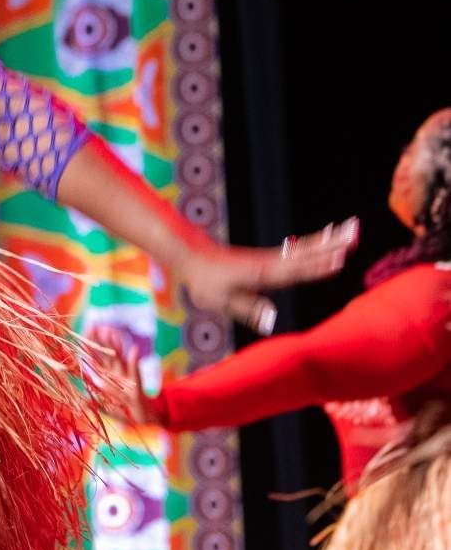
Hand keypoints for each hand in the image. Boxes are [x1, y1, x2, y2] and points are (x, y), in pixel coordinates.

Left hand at [90, 327, 158, 426]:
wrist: (142, 422)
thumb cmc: (123, 412)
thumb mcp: (106, 408)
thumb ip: (95, 404)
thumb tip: (81, 402)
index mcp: (107, 377)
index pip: (96, 359)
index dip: (89, 346)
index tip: (83, 332)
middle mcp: (116, 374)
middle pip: (106, 354)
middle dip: (100, 341)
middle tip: (94, 326)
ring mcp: (127, 378)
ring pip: (119, 359)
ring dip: (114, 346)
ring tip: (110, 331)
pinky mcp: (137, 386)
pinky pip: (135, 371)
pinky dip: (134, 361)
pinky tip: (135, 349)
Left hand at [175, 218, 358, 334]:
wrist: (194, 258)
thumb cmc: (206, 282)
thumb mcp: (221, 300)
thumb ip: (247, 309)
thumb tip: (270, 321)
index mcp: (262, 273)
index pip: (295, 271)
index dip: (317, 266)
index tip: (340, 260)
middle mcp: (271, 263)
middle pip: (308, 253)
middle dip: (333, 243)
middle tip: (355, 232)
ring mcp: (272, 258)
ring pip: (307, 248)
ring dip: (331, 239)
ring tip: (353, 228)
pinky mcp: (271, 258)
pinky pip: (300, 250)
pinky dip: (318, 243)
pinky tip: (330, 237)